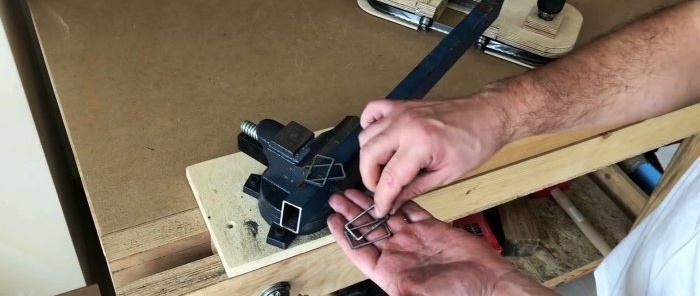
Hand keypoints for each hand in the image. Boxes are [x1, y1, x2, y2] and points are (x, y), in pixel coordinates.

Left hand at [327, 189, 554, 295]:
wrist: (489, 283)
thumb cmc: (457, 295)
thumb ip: (399, 291)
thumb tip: (386, 292)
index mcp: (390, 271)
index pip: (359, 250)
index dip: (344, 236)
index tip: (331, 221)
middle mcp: (400, 253)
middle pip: (369, 229)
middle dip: (351, 213)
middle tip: (336, 198)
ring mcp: (415, 239)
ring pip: (386, 216)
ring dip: (370, 203)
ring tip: (353, 190)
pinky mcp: (432, 228)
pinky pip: (410, 210)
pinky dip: (399, 199)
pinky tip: (387, 190)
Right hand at [359, 97, 507, 216]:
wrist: (486, 115)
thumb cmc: (474, 143)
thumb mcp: (446, 175)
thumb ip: (415, 189)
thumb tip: (393, 202)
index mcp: (421, 144)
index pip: (389, 178)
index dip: (381, 198)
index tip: (380, 209)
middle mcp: (406, 125)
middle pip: (368, 155)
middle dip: (370, 179)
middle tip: (381, 191)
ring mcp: (401, 112)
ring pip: (366, 136)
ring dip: (369, 157)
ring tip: (382, 170)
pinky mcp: (400, 104)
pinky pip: (371, 111)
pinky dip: (368, 127)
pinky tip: (378, 140)